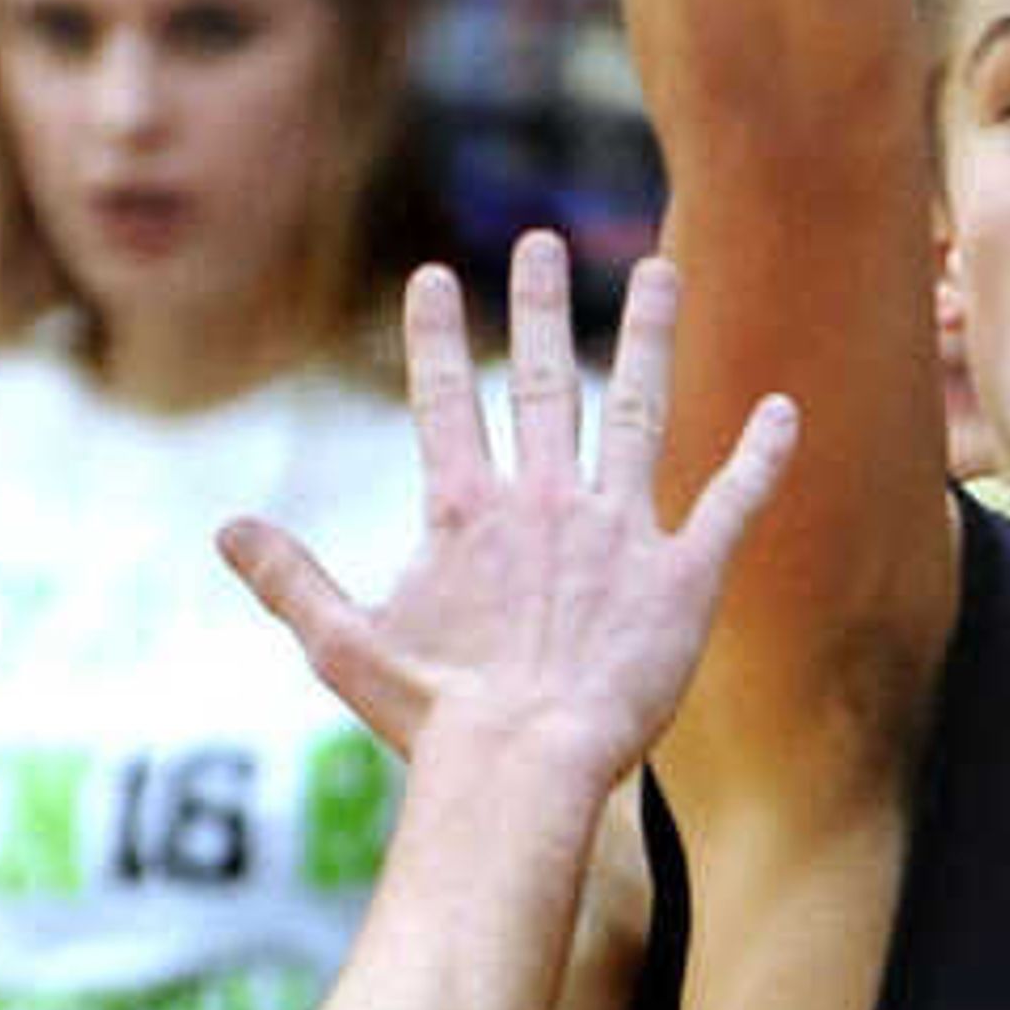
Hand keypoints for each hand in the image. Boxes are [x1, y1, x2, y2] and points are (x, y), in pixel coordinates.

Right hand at [217, 232, 794, 789]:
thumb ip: (290, 577)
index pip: (445, 400)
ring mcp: (620, 531)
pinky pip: (731, 503)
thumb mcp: (342, 644)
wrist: (524, 768)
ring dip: (650, 338)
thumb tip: (224, 528)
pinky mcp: (683, 577)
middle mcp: (545, 501)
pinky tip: (785, 412)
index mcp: (466, 511)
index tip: (436, 274)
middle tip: (543, 242)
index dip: (436, 335)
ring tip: (663, 272)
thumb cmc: (433, 717)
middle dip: (541, 305)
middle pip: (544, 381)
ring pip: (640, 412)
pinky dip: (760, 457)